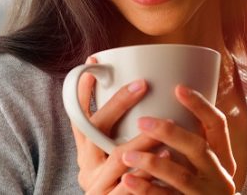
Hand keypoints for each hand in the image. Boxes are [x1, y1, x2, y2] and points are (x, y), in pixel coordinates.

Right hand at [71, 57, 161, 193]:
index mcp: (86, 150)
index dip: (83, 90)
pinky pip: (130, 186)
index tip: (93, 63)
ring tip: (165, 123)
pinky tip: (167, 154)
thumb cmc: (124, 181)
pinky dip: (150, 169)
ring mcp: (98, 186)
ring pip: (118, 156)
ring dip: (142, 137)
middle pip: (95, 128)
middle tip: (141, 84)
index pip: (78, 115)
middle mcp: (87, 165)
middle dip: (118, 103)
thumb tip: (141, 91)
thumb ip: (119, 131)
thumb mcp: (112, 155)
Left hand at [119, 84, 236, 193]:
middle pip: (198, 148)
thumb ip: (192, 142)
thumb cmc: (200, 186)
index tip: (178, 88)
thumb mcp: (205, 165)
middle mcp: (219, 176)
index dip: (200, 105)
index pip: (217, 124)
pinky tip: (127, 181)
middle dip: (169, 132)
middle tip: (142, 121)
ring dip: (151, 163)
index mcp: (222, 157)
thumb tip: (169, 103)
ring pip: (180, 176)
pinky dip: (146, 189)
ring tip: (127, 155)